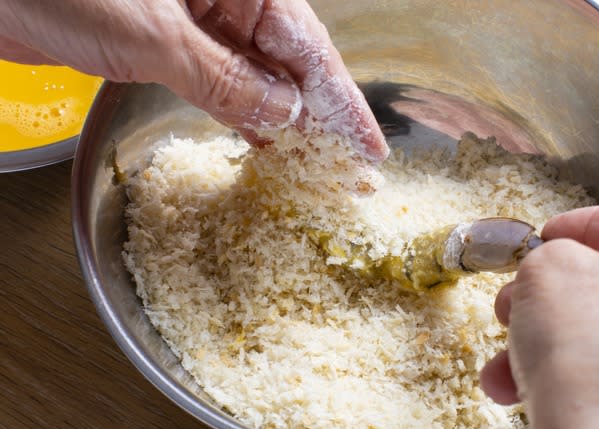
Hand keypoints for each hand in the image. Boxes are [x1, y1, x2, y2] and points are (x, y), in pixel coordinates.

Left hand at [0, 0, 387, 161]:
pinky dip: (240, 112)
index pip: (307, 43)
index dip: (342, 100)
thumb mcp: (156, 35)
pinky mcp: (161, 42)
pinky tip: (263, 139)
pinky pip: (216, 81)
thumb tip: (284, 113)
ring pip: (254, 74)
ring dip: (283, 118)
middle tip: (349, 164)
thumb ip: (226, 80)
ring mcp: (192, 20)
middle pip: (288, 60)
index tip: (368, 144)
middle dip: (319, 113)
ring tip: (315, 161)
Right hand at [480, 197, 598, 428]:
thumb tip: (555, 271)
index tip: (548, 241)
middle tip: (524, 302)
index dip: (576, 228)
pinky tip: (543, 391)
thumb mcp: (547, 271)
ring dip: (563, 341)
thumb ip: (550, 254)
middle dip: (560, 296)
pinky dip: (596, 376)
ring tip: (516, 363)